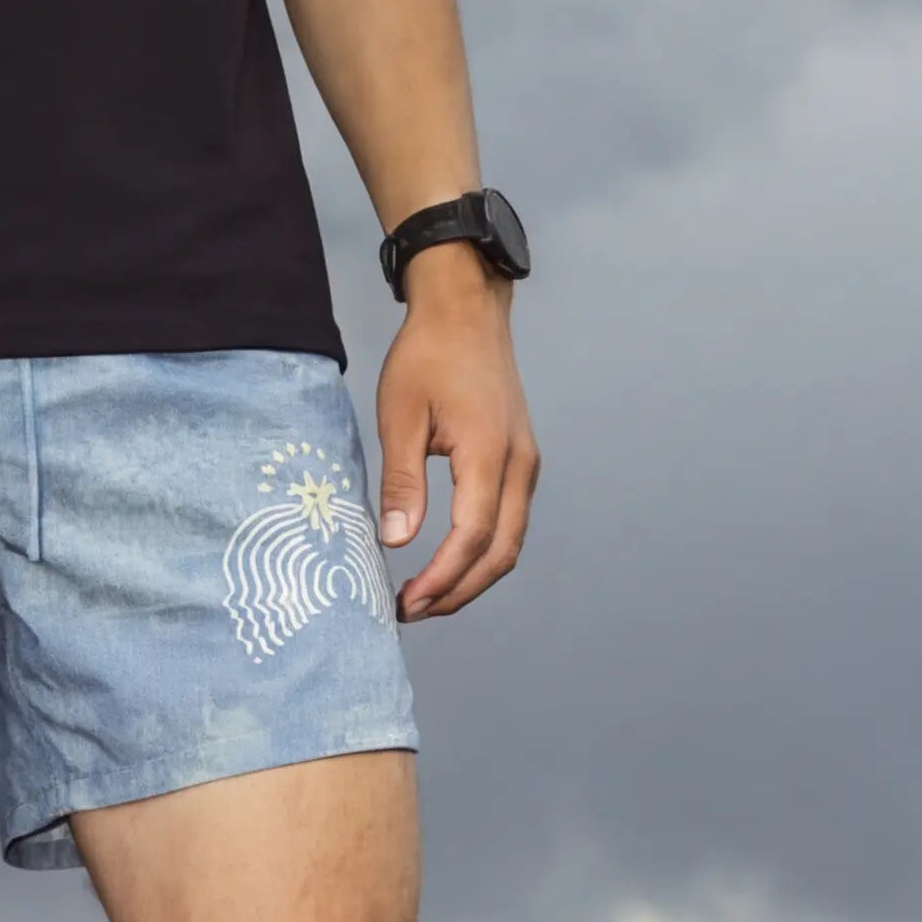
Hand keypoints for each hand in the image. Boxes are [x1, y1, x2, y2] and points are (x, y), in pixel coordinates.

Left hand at [375, 263, 537, 619]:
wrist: (466, 311)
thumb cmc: (429, 353)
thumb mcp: (400, 414)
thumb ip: (400, 480)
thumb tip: (395, 540)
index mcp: (489, 453)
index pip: (471, 537)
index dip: (441, 579)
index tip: (406, 603)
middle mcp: (519, 466)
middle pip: (499, 553)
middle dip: (457, 592)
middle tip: (411, 611)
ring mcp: (525, 464)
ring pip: (509, 542)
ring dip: (471, 577)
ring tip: (425, 596)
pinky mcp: (520, 461)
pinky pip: (508, 522)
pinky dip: (481, 552)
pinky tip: (447, 560)